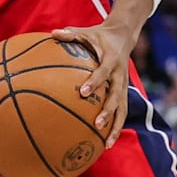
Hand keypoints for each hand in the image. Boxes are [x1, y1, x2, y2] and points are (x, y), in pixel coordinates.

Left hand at [52, 21, 135, 148]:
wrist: (123, 36)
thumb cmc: (99, 36)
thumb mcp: (86, 32)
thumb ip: (70, 34)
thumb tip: (52, 33)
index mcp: (111, 60)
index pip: (103, 72)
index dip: (95, 82)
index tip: (83, 93)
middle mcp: (119, 75)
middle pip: (115, 96)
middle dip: (107, 111)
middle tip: (97, 124)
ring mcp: (123, 86)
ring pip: (122, 109)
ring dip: (115, 126)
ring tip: (107, 144)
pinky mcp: (124, 93)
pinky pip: (121, 112)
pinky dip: (116, 126)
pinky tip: (107, 142)